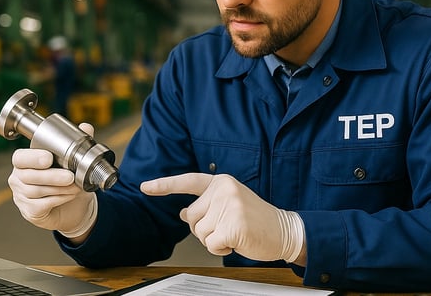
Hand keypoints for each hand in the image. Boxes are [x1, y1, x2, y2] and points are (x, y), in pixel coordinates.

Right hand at [7, 123, 96, 237]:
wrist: (74, 207)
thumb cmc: (68, 181)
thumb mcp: (74, 162)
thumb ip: (78, 144)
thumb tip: (86, 127)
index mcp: (24, 161)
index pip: (20, 158)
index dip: (32, 158)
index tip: (48, 158)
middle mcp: (17, 178)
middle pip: (29, 176)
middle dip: (52, 176)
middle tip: (70, 177)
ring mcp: (21, 197)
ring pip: (36, 192)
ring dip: (59, 189)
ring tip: (76, 187)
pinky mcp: (29, 212)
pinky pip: (41, 206)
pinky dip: (57, 200)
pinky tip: (69, 196)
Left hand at [140, 173, 303, 262]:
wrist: (285, 230)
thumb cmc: (257, 219)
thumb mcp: (230, 205)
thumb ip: (207, 206)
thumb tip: (183, 212)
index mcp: (222, 182)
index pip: (188, 181)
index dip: (165, 185)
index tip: (145, 186)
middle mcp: (224, 190)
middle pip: (192, 217)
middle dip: (204, 228)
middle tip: (228, 226)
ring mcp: (229, 207)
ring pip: (200, 233)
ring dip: (214, 240)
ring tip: (235, 232)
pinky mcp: (232, 226)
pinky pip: (210, 244)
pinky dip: (220, 249)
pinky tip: (236, 242)